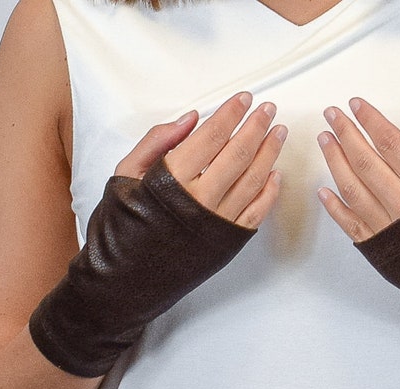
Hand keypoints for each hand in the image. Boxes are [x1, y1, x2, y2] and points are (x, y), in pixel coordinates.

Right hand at [117, 91, 287, 228]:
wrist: (123, 278)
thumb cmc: (121, 228)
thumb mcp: (125, 174)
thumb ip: (157, 141)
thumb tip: (191, 119)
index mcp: (172, 180)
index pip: (211, 136)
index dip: (231, 114)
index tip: (243, 99)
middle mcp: (200, 201)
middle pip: (239, 154)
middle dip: (257, 127)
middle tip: (268, 110)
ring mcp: (218, 223)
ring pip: (254, 180)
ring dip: (270, 153)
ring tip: (277, 134)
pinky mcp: (228, 242)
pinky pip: (257, 212)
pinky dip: (270, 191)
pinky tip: (275, 173)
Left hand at [316, 98, 399, 386]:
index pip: (393, 144)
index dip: (371, 121)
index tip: (356, 104)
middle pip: (366, 162)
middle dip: (345, 134)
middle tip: (331, 114)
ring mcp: (389, 233)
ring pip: (352, 190)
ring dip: (335, 163)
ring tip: (325, 141)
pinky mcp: (380, 255)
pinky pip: (350, 225)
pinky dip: (334, 206)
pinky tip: (324, 189)